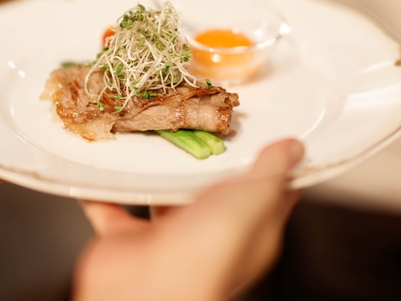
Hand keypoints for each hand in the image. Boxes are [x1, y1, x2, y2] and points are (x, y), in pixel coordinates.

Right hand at [73, 139, 303, 300]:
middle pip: (210, 188)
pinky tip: (105, 159)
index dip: (270, 163)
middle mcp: (208, 233)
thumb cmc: (209, 248)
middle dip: (204, 156)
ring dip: (155, 167)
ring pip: (161, 194)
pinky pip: (111, 205)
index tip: (264, 129)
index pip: (267, 192)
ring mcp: (165, 236)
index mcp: (248, 229)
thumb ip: (273, 171)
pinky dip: (105, 186)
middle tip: (200, 118)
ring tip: (153, 128)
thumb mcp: (255, 198)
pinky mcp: (126, 238)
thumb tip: (295, 149)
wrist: (146, 288)